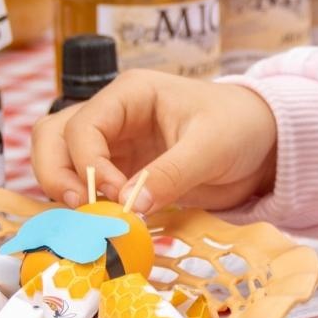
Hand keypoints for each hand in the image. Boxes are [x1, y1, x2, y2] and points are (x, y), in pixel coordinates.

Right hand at [30, 70, 278, 214]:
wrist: (264, 141)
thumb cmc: (240, 126)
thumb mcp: (211, 147)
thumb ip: (171, 174)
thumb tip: (130, 206)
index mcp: (131, 94)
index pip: (84, 125)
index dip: (89, 163)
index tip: (113, 195)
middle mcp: (113, 115)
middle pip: (54, 137)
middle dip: (56, 173)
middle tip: (80, 209)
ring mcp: (114, 144)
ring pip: (59, 158)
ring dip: (61, 188)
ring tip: (86, 218)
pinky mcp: (121, 171)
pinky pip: (84, 184)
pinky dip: (81, 204)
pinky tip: (99, 223)